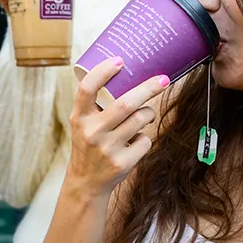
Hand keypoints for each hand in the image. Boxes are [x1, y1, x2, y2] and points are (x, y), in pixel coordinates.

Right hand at [63, 57, 163, 195]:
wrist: (86, 182)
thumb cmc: (89, 144)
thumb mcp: (83, 123)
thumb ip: (96, 104)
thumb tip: (126, 74)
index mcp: (79, 117)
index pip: (87, 89)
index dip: (103, 71)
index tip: (120, 60)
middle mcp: (91, 132)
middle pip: (125, 104)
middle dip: (148, 89)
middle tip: (163, 79)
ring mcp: (106, 149)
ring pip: (140, 120)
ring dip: (149, 114)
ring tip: (147, 114)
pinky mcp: (121, 163)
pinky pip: (145, 141)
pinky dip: (144, 138)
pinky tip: (135, 142)